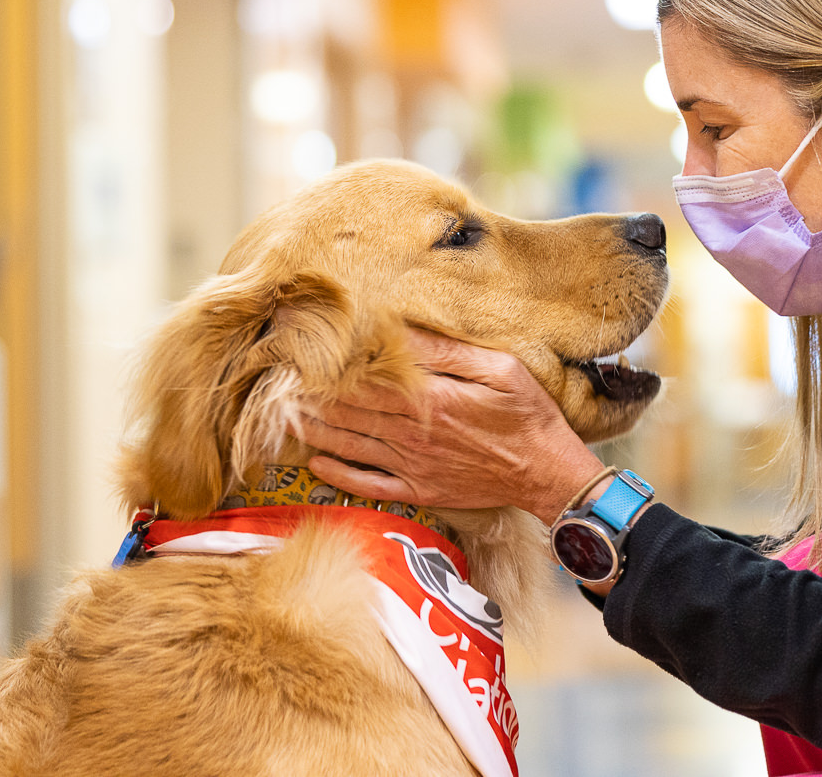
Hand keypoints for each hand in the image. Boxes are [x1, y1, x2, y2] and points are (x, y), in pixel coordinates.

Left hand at [297, 329, 606, 525]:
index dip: (329, 369)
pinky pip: (368, 483)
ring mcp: (413, 466)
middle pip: (350, 412)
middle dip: (312, 397)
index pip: (367, 381)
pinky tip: (315, 462)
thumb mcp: (500, 370)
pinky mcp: (419, 489)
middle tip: (275, 383)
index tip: (299, 354)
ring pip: (350, 445)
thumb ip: (448, 353)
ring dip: (315, 430)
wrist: (547, 474)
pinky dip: (338, 474)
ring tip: (283, 415)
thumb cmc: (528, 415)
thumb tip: (403, 332)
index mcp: (432, 400)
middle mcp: (414, 435)